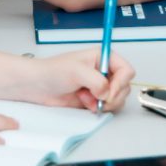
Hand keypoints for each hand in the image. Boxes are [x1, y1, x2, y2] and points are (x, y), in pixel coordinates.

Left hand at [15, 49, 134, 112]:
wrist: (38, 86)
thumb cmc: (52, 71)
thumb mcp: (76, 71)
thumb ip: (97, 81)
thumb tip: (106, 93)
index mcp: (102, 57)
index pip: (126, 70)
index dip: (122, 82)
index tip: (110, 90)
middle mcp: (103, 71)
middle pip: (124, 87)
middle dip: (112, 95)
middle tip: (97, 96)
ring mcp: (99, 86)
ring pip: (118, 99)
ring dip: (103, 102)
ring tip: (86, 97)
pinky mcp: (95, 99)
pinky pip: (107, 107)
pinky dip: (97, 108)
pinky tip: (84, 102)